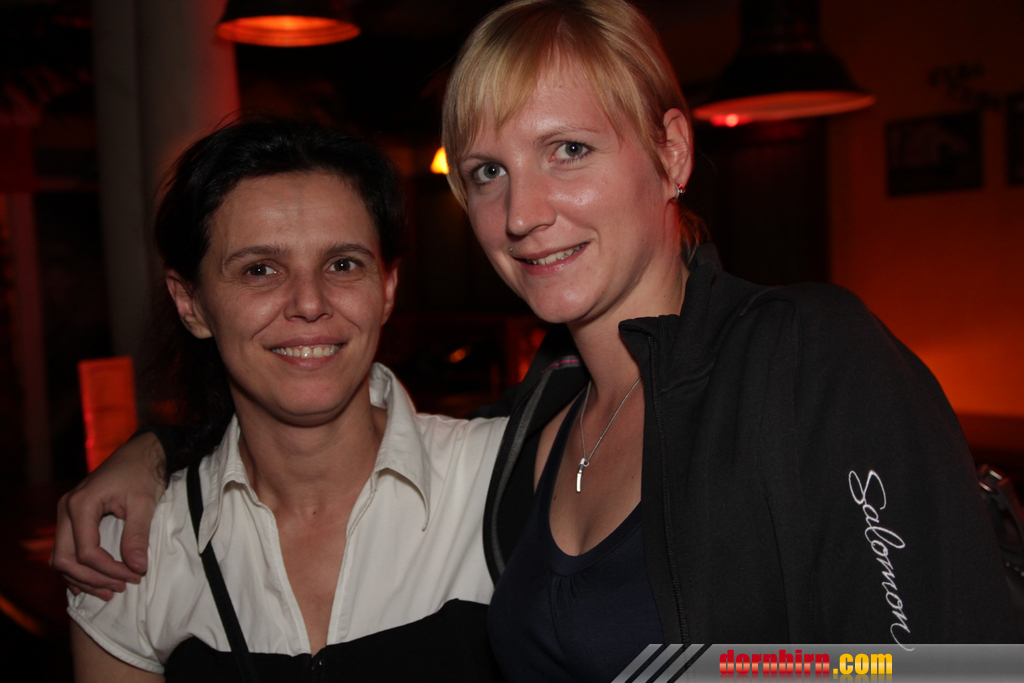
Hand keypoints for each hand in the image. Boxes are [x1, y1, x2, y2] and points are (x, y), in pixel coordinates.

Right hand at [51, 432, 165, 598]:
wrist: (140, 454)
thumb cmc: (142, 474)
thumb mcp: (143, 503)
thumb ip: (137, 536)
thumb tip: (137, 568)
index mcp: (81, 505)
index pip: (86, 551)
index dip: (109, 570)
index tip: (134, 576)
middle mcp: (66, 510)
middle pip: (65, 559)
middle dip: (92, 578)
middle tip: (120, 587)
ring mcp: (66, 514)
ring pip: (62, 558)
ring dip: (83, 578)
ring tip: (111, 589)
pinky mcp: (72, 518)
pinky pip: (66, 550)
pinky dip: (78, 568)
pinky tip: (92, 582)